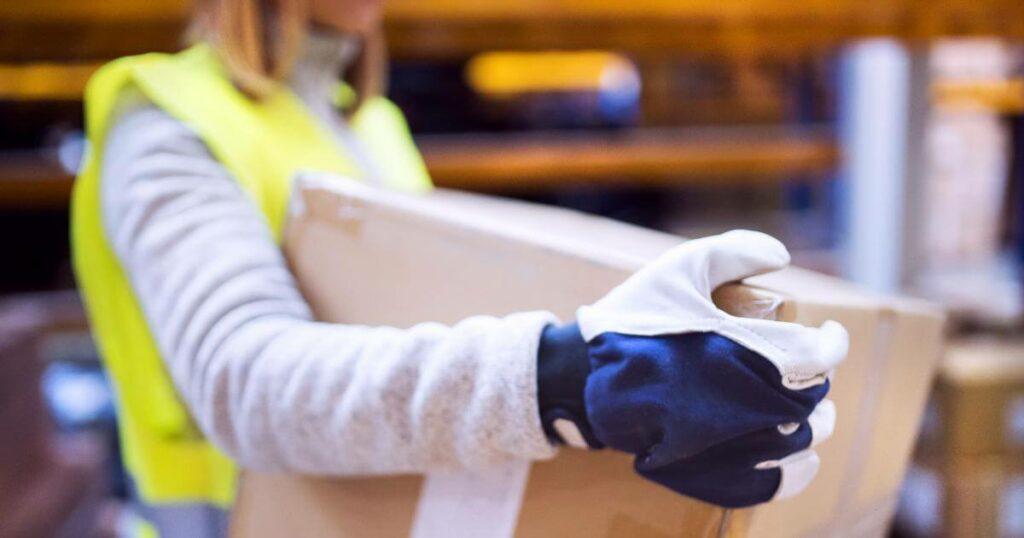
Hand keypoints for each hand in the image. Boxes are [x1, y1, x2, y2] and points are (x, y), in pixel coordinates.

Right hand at [576, 230, 847, 506]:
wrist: (584, 375)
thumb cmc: (633, 319)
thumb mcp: (679, 268)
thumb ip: (734, 251)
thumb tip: (784, 258)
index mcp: (745, 351)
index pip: (818, 355)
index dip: (832, 343)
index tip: (827, 334)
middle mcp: (746, 403)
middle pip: (811, 398)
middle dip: (818, 380)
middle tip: (808, 366)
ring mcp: (731, 443)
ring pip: (799, 440)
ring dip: (812, 421)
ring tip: (805, 407)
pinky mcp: (713, 472)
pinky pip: (773, 482)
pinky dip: (795, 471)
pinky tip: (798, 456)